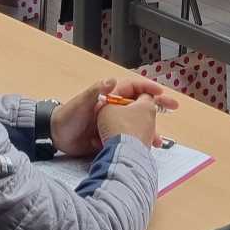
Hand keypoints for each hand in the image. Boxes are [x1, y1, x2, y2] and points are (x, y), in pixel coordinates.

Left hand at [51, 76, 177, 156]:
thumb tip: (112, 80)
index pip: (133, 87)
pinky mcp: (111, 137)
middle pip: (140, 105)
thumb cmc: (67, 116)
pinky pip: (129, 138)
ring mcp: (113, 123)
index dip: (148, 88)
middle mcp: (114, 108)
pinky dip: (139, 143)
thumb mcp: (81, 102)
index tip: (161, 92)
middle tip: (173, 106)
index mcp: (109, 96)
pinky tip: (146, 149)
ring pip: (137, 124)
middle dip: (157, 106)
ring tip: (159, 141)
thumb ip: (96, 91)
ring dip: (150, 130)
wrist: (56, 137)